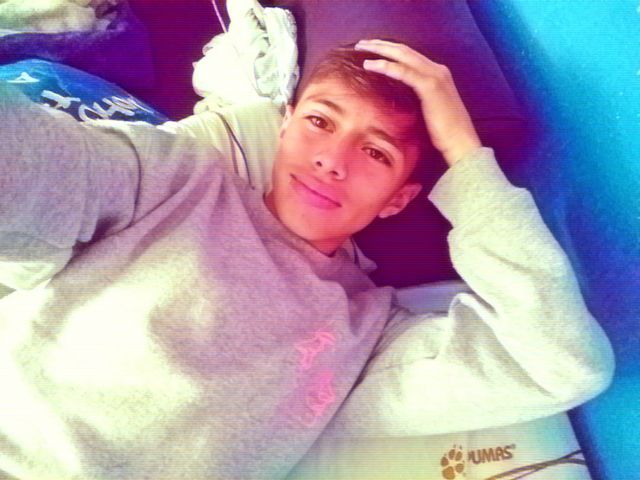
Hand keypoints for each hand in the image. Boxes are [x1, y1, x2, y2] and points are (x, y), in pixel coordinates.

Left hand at [355, 39, 481, 166]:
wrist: (460, 142)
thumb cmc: (444, 133)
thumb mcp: (429, 110)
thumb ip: (417, 98)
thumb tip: (397, 99)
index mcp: (438, 74)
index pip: (410, 55)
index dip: (391, 49)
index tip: (372, 49)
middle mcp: (437, 70)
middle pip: (405, 50)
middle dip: (382, 44)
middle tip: (362, 43)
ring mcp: (435, 76)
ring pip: (403, 55)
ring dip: (380, 49)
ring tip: (361, 48)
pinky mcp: (429, 87)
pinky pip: (403, 72)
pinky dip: (386, 66)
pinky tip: (370, 65)